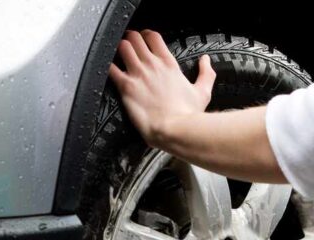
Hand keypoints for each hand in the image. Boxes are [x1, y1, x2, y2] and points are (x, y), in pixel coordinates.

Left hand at [108, 30, 215, 146]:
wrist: (176, 130)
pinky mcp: (126, 87)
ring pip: (122, 47)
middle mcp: (152, 65)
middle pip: (135, 38)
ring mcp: (138, 74)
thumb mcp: (203, 92)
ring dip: (119, 49)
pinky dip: (107, 66)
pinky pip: (110, 68)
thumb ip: (206, 73)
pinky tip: (107, 69)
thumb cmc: (188, 116)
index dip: (146, 35)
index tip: (144, 40)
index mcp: (169, 65)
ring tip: (117, 56)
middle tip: (129, 47)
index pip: (153, 37)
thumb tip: (206, 62)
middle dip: (130, 40)